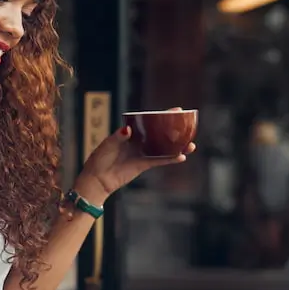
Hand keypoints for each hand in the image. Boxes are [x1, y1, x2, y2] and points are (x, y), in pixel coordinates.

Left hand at [75, 109, 195, 202]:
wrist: (97, 179)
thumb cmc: (99, 159)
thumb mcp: (108, 144)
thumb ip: (119, 136)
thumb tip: (128, 130)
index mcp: (131, 132)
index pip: (149, 121)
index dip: (163, 116)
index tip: (177, 110)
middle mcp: (139, 141)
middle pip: (160, 133)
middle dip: (174, 129)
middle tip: (188, 124)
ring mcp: (143, 153)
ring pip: (164, 148)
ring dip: (177, 146)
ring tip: (191, 144)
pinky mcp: (143, 165)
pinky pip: (160, 161)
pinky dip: (170, 159)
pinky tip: (182, 157)